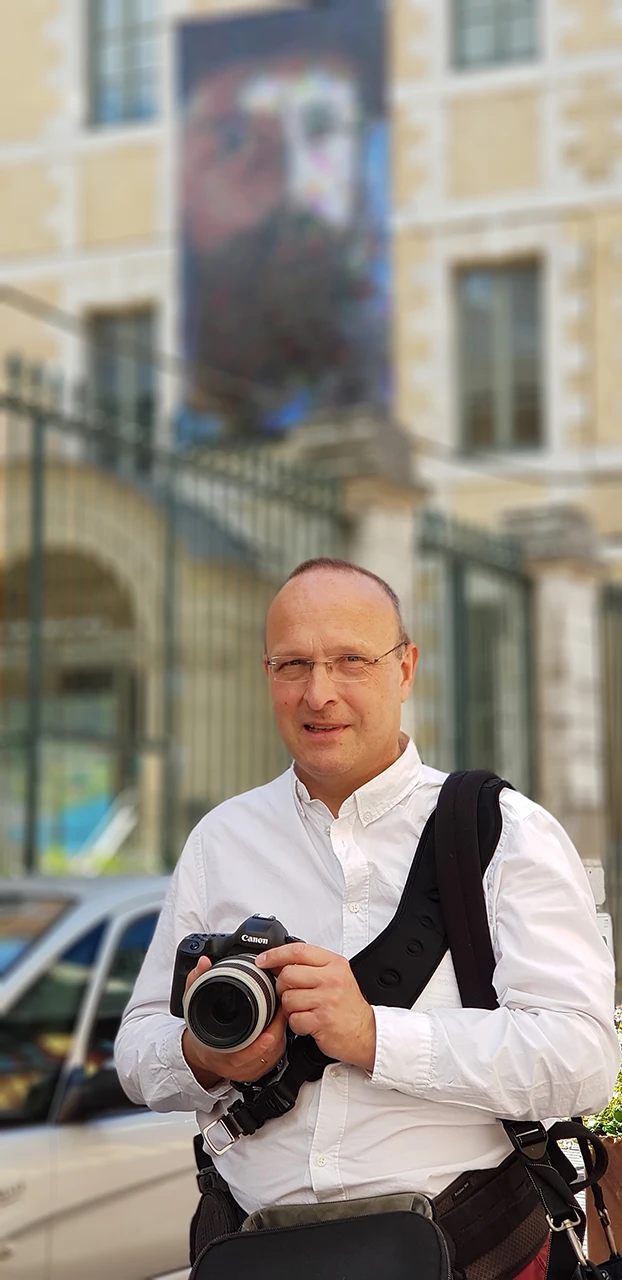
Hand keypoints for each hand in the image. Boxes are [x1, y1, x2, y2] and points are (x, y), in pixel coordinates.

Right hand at [180, 956, 287, 1088]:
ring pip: (272, 1058)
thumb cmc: (198, 1031)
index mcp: (222, 1054)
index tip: (269, 1032)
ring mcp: (247, 1071)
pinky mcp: (256, 1071)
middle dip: (276, 1033)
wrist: (198, 1052)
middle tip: (282, 1012)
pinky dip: (278, 1045)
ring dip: (280, 1038)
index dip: (259, 1045)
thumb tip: (203, 962)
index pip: (244, 1055)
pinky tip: (279, 1029)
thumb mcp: (193, 1004)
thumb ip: (196, 981)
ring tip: (283, 1016)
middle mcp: (236, 1066)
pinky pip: (273, 1061)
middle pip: (264, 1055)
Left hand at [257, 943, 375, 1071]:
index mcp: (335, 964)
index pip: (298, 951)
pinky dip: (296, 1024)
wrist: (367, 1032)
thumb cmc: (349, 1006)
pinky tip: (308, 1022)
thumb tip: (279, 962)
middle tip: (290, 993)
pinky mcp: (322, 1021)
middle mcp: (332, 979)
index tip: (263, 960)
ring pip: (288, 999)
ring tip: (303, 1009)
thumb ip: (312, 966)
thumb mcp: (337, 976)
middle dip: (282, 986)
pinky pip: (293, 1020)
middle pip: (288, 975)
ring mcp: (327, 1000)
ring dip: (290, 1008)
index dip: (275, 954)